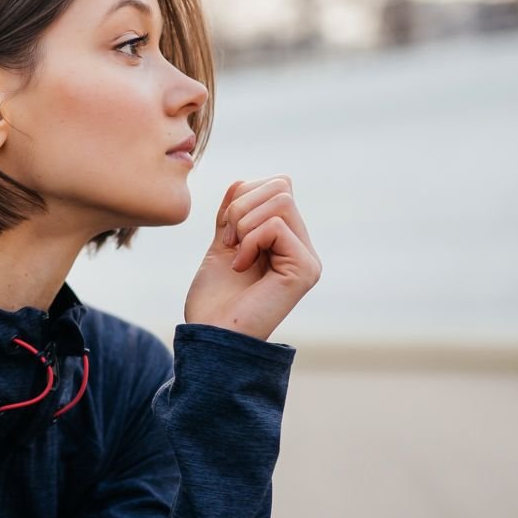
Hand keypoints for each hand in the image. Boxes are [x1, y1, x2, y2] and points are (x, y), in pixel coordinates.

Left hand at [184, 175, 321, 339]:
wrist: (210, 336)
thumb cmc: (213, 301)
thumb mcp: (221, 244)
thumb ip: (233, 214)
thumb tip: (241, 181)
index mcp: (287, 241)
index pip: (277, 187)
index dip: (243, 198)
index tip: (225, 235)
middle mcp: (303, 248)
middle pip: (281, 187)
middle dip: (242, 207)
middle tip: (228, 243)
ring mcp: (307, 259)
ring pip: (281, 200)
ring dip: (244, 223)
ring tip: (236, 254)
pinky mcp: (305, 270)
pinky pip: (276, 225)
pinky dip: (250, 240)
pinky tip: (242, 267)